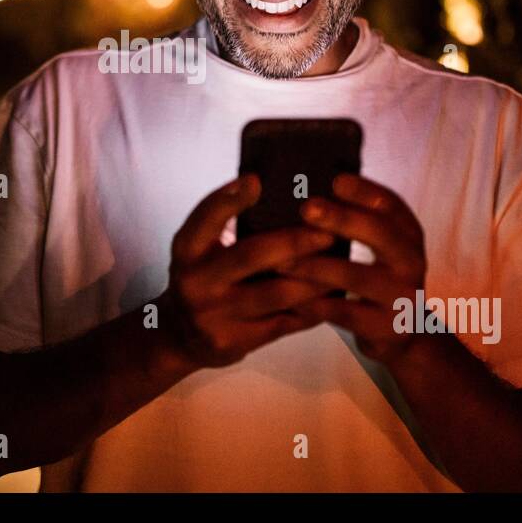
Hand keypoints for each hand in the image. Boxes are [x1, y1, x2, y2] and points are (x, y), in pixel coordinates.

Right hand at [160, 174, 337, 368]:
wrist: (179, 336)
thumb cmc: (202, 278)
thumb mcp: (199, 249)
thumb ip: (224, 225)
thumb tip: (272, 189)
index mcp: (186, 250)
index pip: (205, 219)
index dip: (228, 199)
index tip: (256, 180)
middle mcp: (195, 281)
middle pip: (251, 255)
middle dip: (296, 241)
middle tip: (329, 231)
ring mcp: (213, 315)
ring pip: (276, 293)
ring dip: (314, 278)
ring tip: (342, 264)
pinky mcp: (233, 342)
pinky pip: (282, 323)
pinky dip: (311, 309)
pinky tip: (331, 297)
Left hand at [289, 174, 427, 363]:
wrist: (398, 334)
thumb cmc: (372, 277)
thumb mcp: (376, 246)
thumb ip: (354, 219)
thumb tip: (305, 189)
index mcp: (408, 234)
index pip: (391, 205)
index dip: (365, 191)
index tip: (335, 180)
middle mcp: (411, 261)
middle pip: (379, 233)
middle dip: (341, 218)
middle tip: (306, 208)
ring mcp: (402, 296)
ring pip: (355, 276)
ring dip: (315, 266)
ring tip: (280, 261)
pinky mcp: (386, 327)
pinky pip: (344, 313)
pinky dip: (315, 304)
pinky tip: (289, 298)